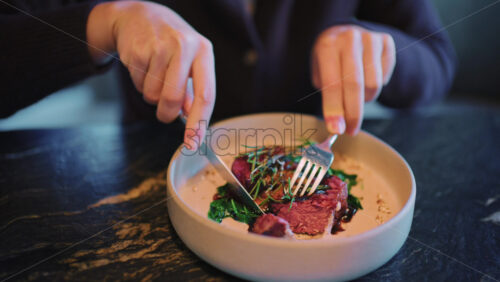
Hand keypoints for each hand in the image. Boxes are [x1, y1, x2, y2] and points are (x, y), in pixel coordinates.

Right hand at [87, 1, 214, 149]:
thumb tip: (192, 117)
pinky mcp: (138, 49)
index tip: (192, 143)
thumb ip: (193, 90)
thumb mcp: (190, 60)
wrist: (139, 14)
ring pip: (153, 95)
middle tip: (163, 112)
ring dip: (151, 95)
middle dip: (165, 113)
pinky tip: (143, 66)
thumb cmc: (170, 42)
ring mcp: (160, 47)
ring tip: (154, 74)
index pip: (205, 95)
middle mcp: (184, 47)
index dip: (198, 123)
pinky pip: (138, 84)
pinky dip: (139, 83)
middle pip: (173, 99)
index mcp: (203, 51)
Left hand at [311, 25, 395, 134]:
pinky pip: (385, 76)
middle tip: (350, 130)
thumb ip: (328, 97)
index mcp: (327, 45)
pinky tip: (366, 78)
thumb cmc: (330, 61)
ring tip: (355, 97)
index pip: (332, 83)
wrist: (345, 34)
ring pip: (373, 84)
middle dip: (353, 113)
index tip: (337, 129)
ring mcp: (370, 38)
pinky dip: (376, 86)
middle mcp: (349, 38)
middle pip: (355, 85)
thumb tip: (337, 127)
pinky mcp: (386, 41)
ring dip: (365, 99)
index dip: (334, 109)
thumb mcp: (320, 74)